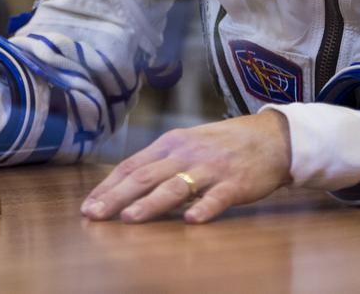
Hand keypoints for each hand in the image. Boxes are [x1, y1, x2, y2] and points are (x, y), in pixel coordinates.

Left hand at [80, 110, 291, 224]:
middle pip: (145, 177)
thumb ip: (161, 162)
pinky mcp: (235, 184)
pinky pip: (217, 198)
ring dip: (151, 204)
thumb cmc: (223, 144)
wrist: (270, 137)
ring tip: (129, 218)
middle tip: (95, 215)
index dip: (108, 186)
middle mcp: (186, 154)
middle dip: (116, 197)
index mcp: (171, 144)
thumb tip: (127, 183)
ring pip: (175, 187)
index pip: (131, 165)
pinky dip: (204, 208)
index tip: (88, 205)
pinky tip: (191, 221)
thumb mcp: (188, 144)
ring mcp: (211, 169)